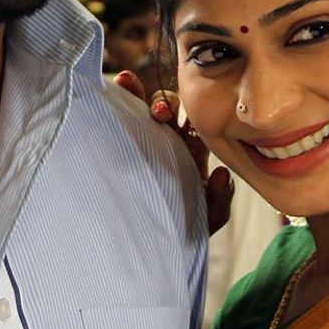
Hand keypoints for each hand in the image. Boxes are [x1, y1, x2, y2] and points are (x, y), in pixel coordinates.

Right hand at [114, 70, 233, 235]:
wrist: (156, 244)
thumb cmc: (186, 228)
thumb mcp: (208, 216)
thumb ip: (220, 198)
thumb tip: (222, 174)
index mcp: (191, 149)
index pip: (191, 120)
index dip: (190, 111)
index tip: (183, 110)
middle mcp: (168, 140)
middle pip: (164, 108)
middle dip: (161, 102)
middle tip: (158, 112)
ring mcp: (144, 142)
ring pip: (138, 108)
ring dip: (133, 94)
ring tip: (124, 84)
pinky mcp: (121, 147)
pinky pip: (117, 120)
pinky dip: (114, 101)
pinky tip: (106, 95)